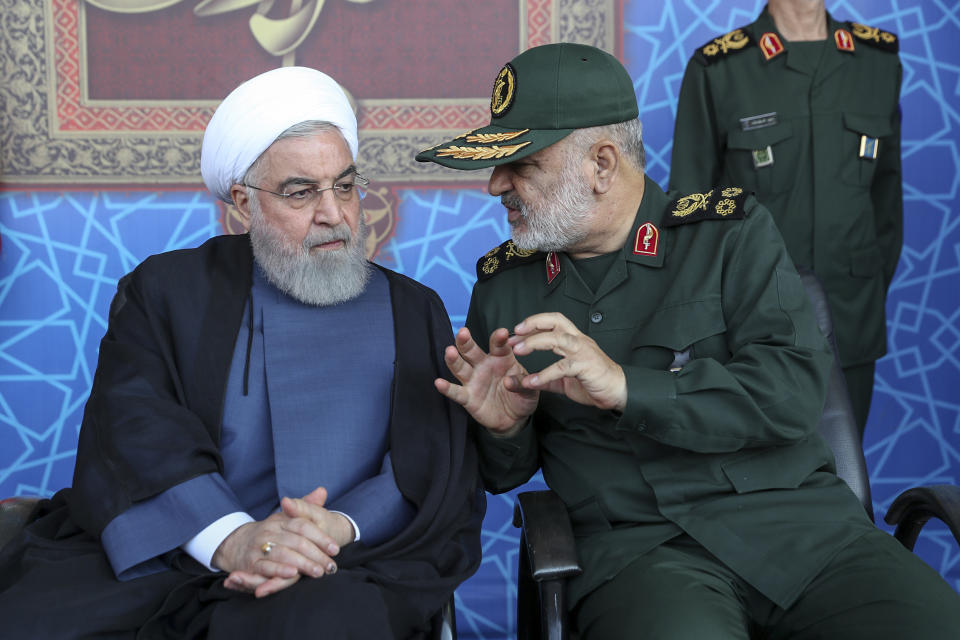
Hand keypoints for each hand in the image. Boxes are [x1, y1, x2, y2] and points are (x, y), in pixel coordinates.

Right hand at [215, 487, 341, 597]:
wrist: (237, 544)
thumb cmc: (270, 534)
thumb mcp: (286, 519)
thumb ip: (304, 507)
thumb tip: (322, 491)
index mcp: (281, 520)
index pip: (303, 526)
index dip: (321, 537)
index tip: (335, 549)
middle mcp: (270, 531)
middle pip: (297, 542)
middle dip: (316, 555)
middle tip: (331, 566)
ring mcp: (259, 546)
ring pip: (284, 554)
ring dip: (303, 564)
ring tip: (318, 572)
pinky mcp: (250, 562)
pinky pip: (265, 566)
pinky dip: (279, 570)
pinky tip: (293, 574)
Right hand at [435, 327, 539, 435]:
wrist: (514, 419)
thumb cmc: (522, 397)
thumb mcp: (531, 390)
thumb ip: (522, 383)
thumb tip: (508, 381)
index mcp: (501, 359)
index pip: (498, 346)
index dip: (499, 339)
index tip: (503, 333)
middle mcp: (484, 366)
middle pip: (472, 351)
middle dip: (467, 342)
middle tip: (463, 332)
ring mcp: (474, 381)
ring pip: (461, 367)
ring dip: (454, 359)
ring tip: (450, 351)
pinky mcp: (468, 398)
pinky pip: (456, 392)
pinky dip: (447, 388)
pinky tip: (439, 383)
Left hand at [508, 312, 626, 411]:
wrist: (619, 391)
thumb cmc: (595, 381)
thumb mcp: (566, 379)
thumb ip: (548, 378)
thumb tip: (529, 380)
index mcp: (575, 339)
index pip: (554, 321)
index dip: (535, 322)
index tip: (517, 330)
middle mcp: (579, 341)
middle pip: (555, 322)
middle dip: (532, 325)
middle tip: (514, 335)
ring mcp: (583, 352)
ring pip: (557, 339)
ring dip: (535, 343)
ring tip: (518, 351)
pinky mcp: (586, 366)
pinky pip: (562, 367)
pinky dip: (544, 374)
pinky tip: (531, 381)